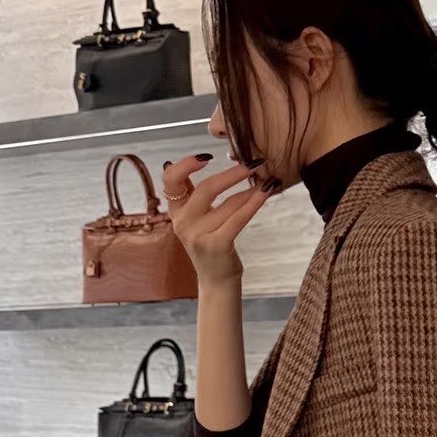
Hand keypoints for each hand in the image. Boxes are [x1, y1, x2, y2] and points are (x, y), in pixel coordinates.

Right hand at [164, 154, 273, 286]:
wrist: (216, 281)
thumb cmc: (210, 244)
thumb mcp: (195, 219)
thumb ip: (195, 194)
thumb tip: (201, 159)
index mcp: (176, 211)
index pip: (171, 180)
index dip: (185, 164)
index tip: (206, 156)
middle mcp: (183, 222)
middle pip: (206, 188)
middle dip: (232, 173)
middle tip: (252, 162)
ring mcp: (199, 235)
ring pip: (228, 203)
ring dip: (250, 189)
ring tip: (266, 178)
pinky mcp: (217, 245)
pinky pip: (239, 217)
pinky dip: (254, 202)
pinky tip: (266, 192)